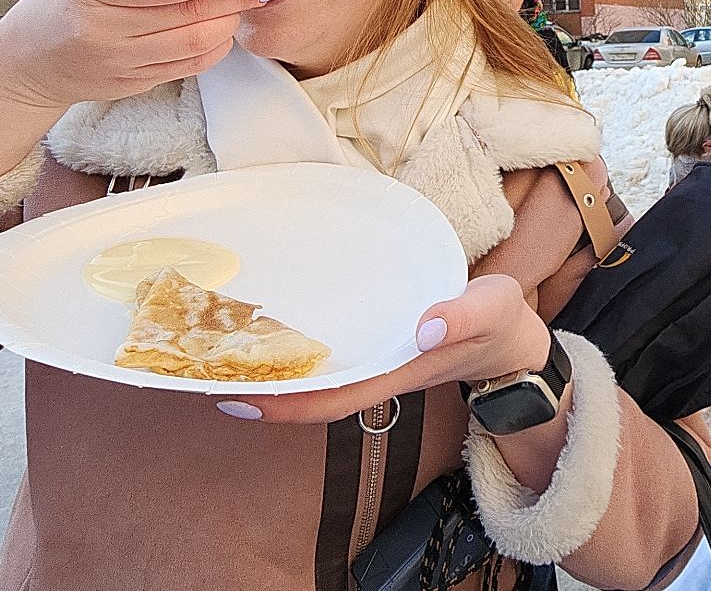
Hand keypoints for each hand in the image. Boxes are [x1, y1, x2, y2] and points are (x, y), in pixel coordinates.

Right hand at [0, 0, 268, 112]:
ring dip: (229, 25)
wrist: (27, 63)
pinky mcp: (134, 85)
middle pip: (189, 19)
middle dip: (235, 0)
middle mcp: (105, 31)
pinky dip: (215, 48)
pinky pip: (189, 67)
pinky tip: (223, 31)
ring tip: (243, 4)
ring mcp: (120, 64)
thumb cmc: (64, 6)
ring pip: (196, 47)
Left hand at [217, 274, 552, 424]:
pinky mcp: (371, 344)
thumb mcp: (497, 310)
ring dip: (266, 366)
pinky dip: (290, 346)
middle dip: (255, 385)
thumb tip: (425, 328)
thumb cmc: (501, 325)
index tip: (233, 394)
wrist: (513, 343)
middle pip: (305, 391)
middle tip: (198, 368)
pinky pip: (322, 353)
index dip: (282, 401)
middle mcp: (374, 371)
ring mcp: (371, 361)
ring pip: (309, 373)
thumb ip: (467, 316)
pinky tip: (263, 326)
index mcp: (397, 371)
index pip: (329, 398)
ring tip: (215, 346)